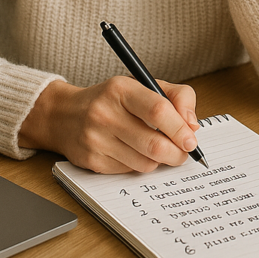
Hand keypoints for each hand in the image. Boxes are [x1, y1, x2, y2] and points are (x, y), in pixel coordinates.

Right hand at [19, 77, 200, 172]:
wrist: (65, 115)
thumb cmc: (112, 100)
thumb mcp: (143, 85)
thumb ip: (176, 97)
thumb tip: (193, 125)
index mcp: (121, 89)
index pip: (158, 110)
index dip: (179, 128)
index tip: (191, 139)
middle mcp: (105, 113)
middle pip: (154, 143)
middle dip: (177, 153)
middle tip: (184, 152)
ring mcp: (96, 139)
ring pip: (145, 163)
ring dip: (160, 161)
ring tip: (160, 150)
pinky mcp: (92, 161)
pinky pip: (129, 172)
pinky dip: (141, 165)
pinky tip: (135, 152)